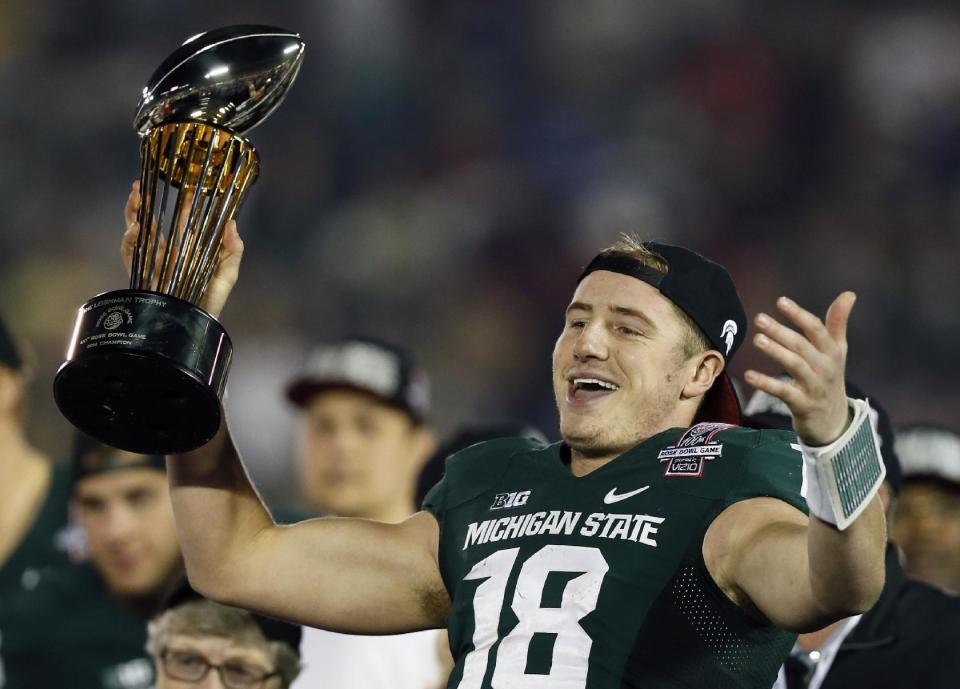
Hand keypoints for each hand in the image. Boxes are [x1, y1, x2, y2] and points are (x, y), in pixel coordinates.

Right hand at [121, 180, 243, 318]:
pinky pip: (129, 254)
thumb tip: (232, 224)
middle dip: (148, 202)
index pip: (183, 222)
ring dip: (133, 213)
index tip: (186, 186)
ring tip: (135, 197)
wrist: (194, 327)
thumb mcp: (227, 276)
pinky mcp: (141, 274)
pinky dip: (129, 240)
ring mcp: (152, 262)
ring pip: (137, 232)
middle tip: (145, 184)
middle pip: (155, 221)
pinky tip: (135, 229)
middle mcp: (168, 253)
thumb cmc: (211, 303)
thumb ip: (232, 251)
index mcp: (188, 251)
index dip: (182, 205)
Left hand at [744, 292, 855, 445]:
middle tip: (760, 319)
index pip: (816, 329)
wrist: (834, 422)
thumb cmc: (829, 379)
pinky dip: (767, 383)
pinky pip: (784, 392)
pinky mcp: (803, 405)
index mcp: (832, 351)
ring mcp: (815, 387)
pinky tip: (749, 375)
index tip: (780, 301)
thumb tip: (849, 293)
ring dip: (776, 352)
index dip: (799, 315)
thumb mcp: (837, 351)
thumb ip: (838, 323)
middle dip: (782, 331)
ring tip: (757, 339)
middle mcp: (826, 367)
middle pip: (802, 346)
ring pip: (795, 366)